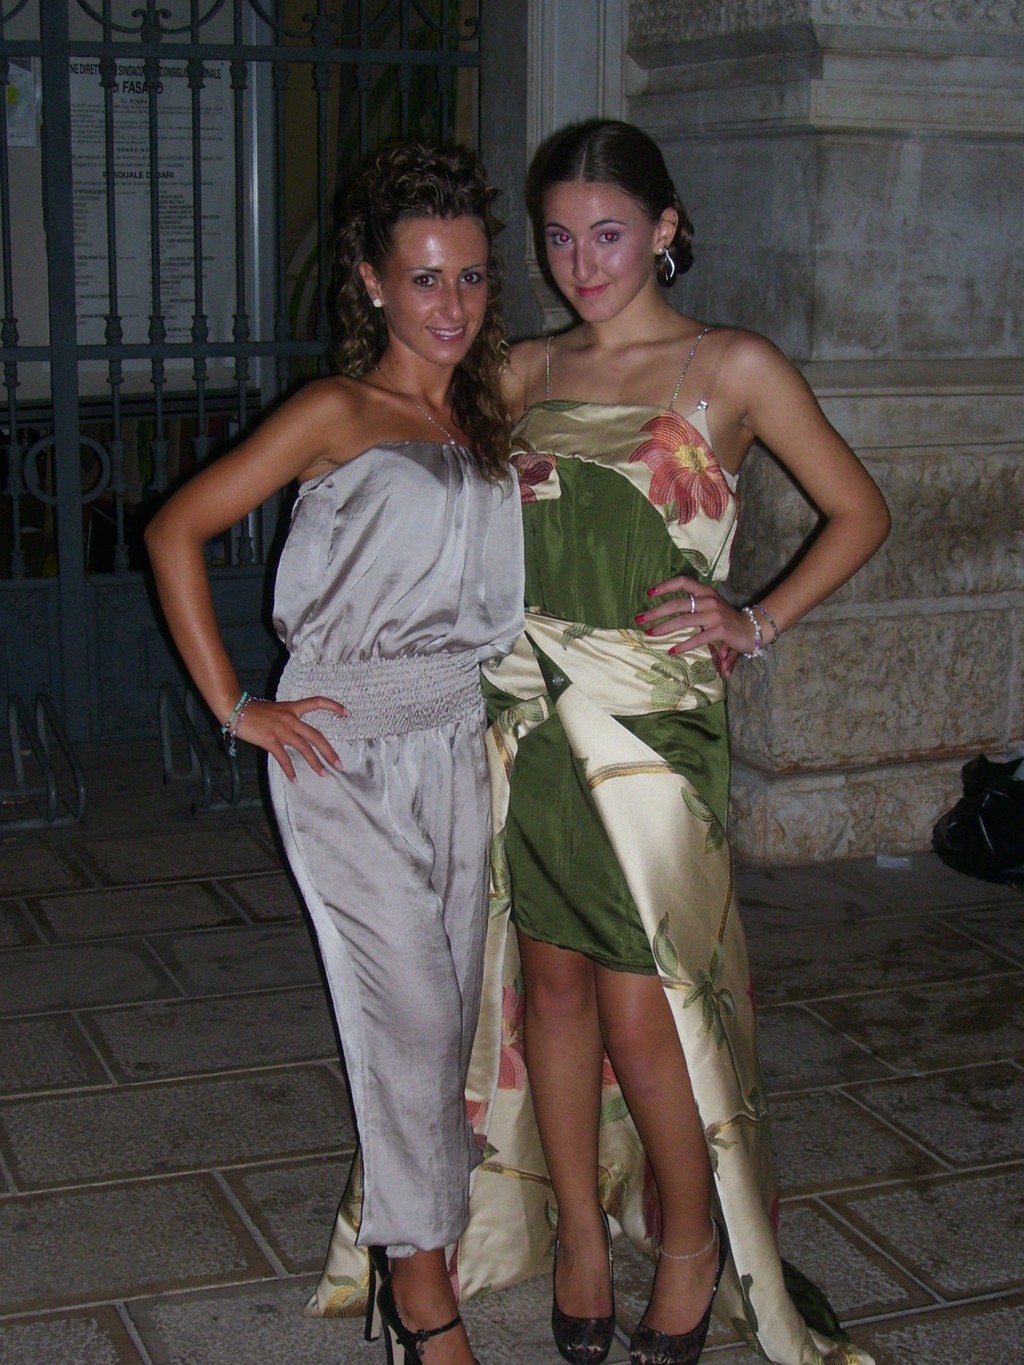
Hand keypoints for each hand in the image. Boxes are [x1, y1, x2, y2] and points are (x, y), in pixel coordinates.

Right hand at [232, 696, 346, 780]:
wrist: (234, 708)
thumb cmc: (252, 710)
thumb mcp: (274, 709)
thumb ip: (287, 717)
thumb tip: (295, 729)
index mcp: (292, 708)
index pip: (317, 702)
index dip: (333, 706)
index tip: (347, 713)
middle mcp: (290, 718)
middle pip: (316, 735)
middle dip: (329, 751)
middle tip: (339, 764)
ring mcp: (281, 730)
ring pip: (304, 748)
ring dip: (315, 763)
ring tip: (323, 774)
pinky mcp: (270, 740)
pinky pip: (284, 758)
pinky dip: (290, 770)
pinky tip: (295, 779)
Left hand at [634, 573, 756, 667]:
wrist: (752, 628)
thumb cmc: (727, 619)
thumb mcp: (711, 607)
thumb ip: (692, 606)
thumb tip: (669, 610)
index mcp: (706, 592)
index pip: (683, 581)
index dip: (665, 586)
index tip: (648, 593)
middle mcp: (709, 600)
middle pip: (677, 603)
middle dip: (655, 612)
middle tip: (639, 619)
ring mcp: (715, 615)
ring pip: (683, 620)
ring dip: (664, 628)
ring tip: (650, 634)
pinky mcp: (720, 630)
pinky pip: (698, 638)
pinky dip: (683, 645)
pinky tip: (672, 650)